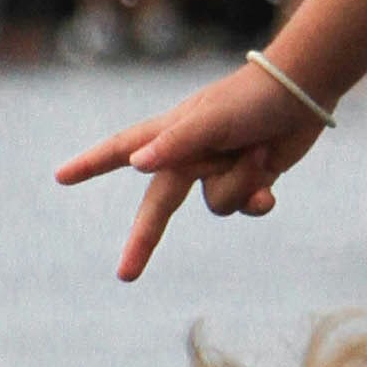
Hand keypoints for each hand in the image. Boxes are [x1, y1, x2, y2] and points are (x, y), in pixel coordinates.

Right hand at [57, 58, 326, 277]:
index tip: (61, 176)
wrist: (305, 91)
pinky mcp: (249, 178)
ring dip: (240, 184)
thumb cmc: (253, 98)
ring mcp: (219, 169)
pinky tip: (272, 180)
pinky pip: (245, 207)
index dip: (91, 164)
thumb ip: (175, 142)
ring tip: (259, 151)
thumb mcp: (211, 119)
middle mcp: (191, 154)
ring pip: (218, 205)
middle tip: (125, 274)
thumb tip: (137, 162)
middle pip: (159, 205)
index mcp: (171, 136)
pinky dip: (258, 198)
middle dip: (143, 239)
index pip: (121, 151)